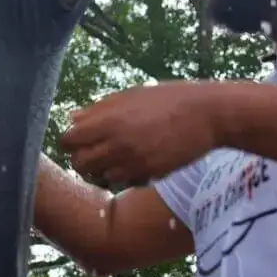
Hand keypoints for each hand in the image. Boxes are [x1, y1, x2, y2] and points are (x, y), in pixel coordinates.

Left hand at [61, 81, 229, 184]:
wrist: (208, 115)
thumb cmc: (168, 98)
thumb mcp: (130, 95)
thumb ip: (99, 109)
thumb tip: (74, 119)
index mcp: (110, 121)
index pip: (69, 140)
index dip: (70, 139)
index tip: (78, 137)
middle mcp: (118, 145)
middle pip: (80, 163)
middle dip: (81, 156)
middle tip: (92, 149)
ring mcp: (134, 163)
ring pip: (101, 176)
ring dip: (103, 167)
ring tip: (115, 154)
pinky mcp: (150, 175)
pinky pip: (125, 181)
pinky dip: (124, 174)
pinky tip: (133, 161)